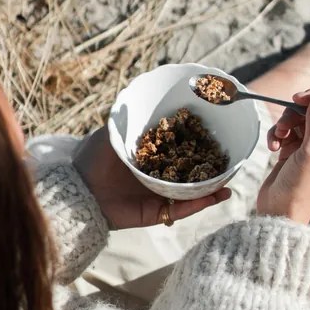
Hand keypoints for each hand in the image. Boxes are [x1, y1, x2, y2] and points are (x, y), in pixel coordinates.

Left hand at [72, 126, 231, 228]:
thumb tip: (141, 97)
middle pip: (189, 171)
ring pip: (191, 191)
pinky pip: (182, 209)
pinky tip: (219, 194)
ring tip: (231, 180)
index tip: (214, 133)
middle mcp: (156, 175)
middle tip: (229, 159)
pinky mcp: (157, 213)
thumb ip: (128, 120)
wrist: (79, 192)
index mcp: (148, 156)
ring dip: (212, 187)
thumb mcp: (110, 134)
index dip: (195, 142)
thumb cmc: (91, 160)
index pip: (177, 147)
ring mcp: (158, 195)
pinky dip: (201, 203)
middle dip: (209, 166)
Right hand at [256, 89, 309, 223]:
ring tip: (277, 137)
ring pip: (297, 118)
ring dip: (284, 124)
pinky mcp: (293, 150)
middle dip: (296, 113)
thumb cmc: (300, 187)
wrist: (279, 211)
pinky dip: (277, 134)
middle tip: (284, 121)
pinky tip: (272, 147)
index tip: (298, 99)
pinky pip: (286, 130)